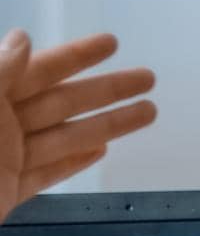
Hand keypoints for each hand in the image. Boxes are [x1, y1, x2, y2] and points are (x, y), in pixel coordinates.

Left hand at [0, 30, 156, 219]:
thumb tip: (21, 40)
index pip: (37, 69)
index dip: (75, 55)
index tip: (112, 42)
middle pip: (61, 102)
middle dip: (106, 90)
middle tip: (149, 78)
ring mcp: (0, 161)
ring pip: (64, 138)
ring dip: (107, 125)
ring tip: (147, 113)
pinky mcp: (4, 195)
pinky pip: (44, 174)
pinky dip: (73, 163)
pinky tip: (101, 151)